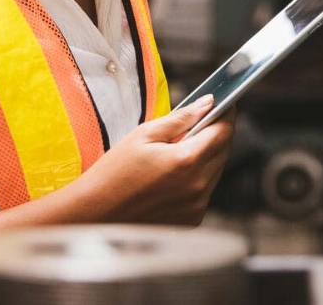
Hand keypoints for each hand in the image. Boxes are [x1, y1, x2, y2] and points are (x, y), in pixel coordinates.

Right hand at [73, 95, 235, 225]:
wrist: (96, 213)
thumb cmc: (115, 172)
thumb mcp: (145, 134)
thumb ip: (181, 118)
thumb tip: (207, 103)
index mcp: (187, 161)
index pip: (223, 132)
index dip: (227, 114)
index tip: (225, 103)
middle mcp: (198, 187)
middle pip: (223, 151)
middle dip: (217, 133)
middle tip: (201, 119)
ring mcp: (196, 206)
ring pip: (215, 171)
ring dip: (207, 155)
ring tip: (183, 145)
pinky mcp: (191, 220)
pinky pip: (204, 190)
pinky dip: (198, 176)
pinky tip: (175, 171)